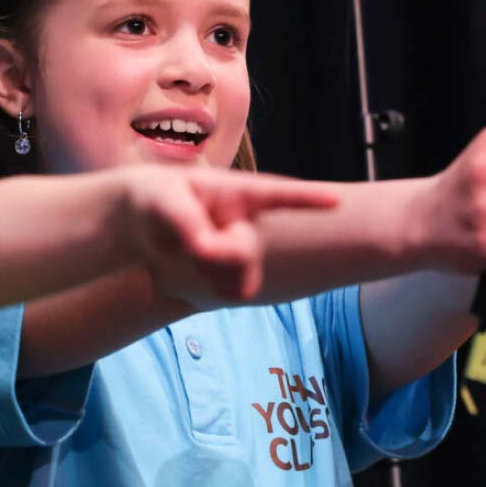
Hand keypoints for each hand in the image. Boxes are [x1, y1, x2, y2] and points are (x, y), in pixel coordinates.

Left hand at [128, 167, 340, 302]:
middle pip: (245, 252)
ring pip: (238, 278)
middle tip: (186, 240)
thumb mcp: (165, 204)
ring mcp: (244, 250)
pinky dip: (202, 287)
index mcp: (241, 193)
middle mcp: (250, 220)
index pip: (279, 194)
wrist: (146, 224)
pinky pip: (226, 293)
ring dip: (205, 272)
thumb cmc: (157, 200)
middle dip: (214, 254)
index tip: (339, 202)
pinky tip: (189, 271)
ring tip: (187, 250)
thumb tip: (207, 252)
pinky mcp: (234, 276)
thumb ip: (187, 223)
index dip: (309, 200)